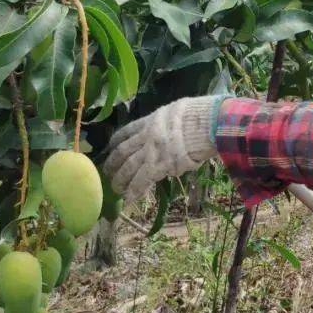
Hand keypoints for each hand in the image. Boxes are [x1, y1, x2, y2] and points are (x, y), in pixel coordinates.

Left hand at [103, 96, 219, 201]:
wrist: (204, 123)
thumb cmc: (198, 116)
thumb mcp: (176, 113)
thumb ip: (166, 126)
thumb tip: (169, 139)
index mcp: (150, 121)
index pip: (127, 131)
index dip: (116, 141)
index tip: (111, 147)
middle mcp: (145, 137)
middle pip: (123, 151)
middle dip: (113, 163)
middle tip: (108, 173)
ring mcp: (150, 152)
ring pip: (128, 167)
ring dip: (120, 179)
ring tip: (116, 189)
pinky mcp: (158, 166)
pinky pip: (142, 180)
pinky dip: (134, 191)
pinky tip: (128, 199)